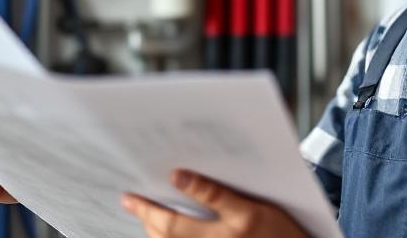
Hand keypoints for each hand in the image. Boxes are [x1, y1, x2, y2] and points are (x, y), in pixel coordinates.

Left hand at [121, 170, 308, 237]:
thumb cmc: (277, 230)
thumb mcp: (260, 204)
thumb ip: (223, 191)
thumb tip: (184, 175)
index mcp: (243, 221)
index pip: (214, 198)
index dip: (193, 186)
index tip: (173, 174)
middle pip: (176, 229)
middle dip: (149, 212)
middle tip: (129, 198)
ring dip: (151, 229)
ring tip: (139, 213)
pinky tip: (155, 231)